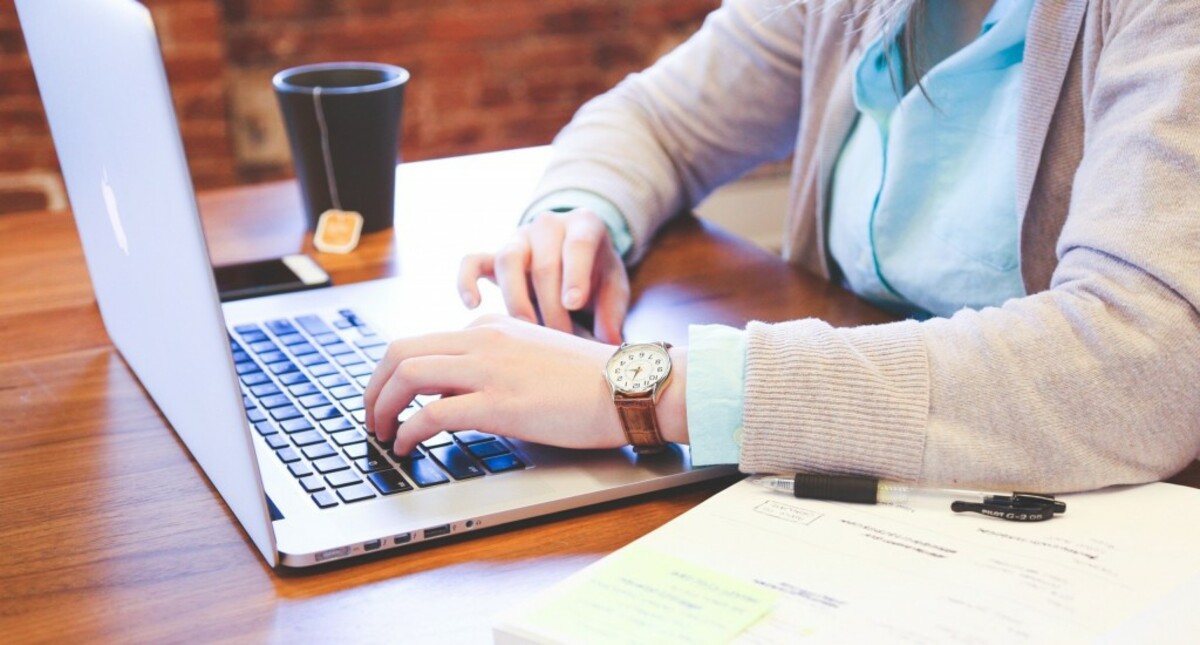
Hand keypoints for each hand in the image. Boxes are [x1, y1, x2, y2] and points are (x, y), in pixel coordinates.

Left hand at [364, 314, 625, 455]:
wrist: (628, 386)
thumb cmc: (591, 381)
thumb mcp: (533, 357)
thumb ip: (496, 364)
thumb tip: (457, 394)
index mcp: (491, 328)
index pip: (423, 342)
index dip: (394, 375)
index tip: (390, 399)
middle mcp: (483, 340)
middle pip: (401, 351)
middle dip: (374, 386)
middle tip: (371, 416)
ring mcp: (489, 369)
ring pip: (407, 375)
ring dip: (381, 407)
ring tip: (381, 434)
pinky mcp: (498, 403)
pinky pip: (432, 414)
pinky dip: (408, 432)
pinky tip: (407, 447)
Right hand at [458, 208, 629, 343]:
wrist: (574, 256)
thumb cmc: (597, 275)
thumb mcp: (614, 288)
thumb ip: (613, 312)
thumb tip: (610, 342)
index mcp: (584, 225)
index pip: (578, 244)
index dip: (574, 274)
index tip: (573, 303)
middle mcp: (548, 225)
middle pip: (543, 263)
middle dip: (551, 306)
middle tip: (560, 338)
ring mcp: (518, 239)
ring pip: (507, 260)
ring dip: (517, 300)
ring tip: (527, 331)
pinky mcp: (494, 255)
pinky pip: (472, 261)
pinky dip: (467, 281)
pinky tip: (473, 306)